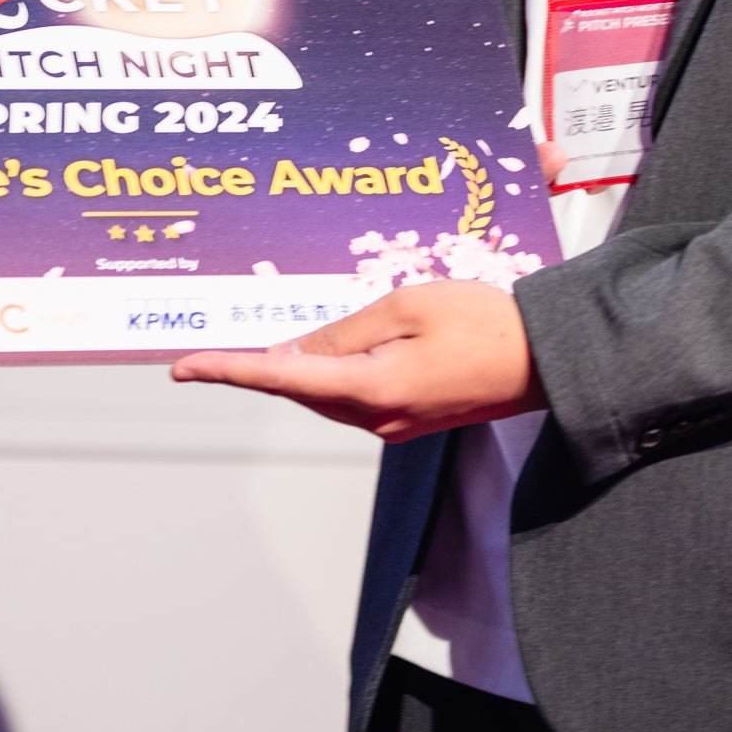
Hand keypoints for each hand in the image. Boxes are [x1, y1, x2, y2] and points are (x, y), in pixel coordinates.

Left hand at [169, 282, 540, 440]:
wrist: (545, 359)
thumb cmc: (485, 324)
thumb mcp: (407, 307)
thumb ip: (346, 332)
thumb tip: (299, 354)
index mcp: (373, 388)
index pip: (283, 377)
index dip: (230, 370)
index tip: (186, 366)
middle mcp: (378, 417)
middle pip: (302, 388)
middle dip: (264, 364)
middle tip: (221, 344)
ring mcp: (395, 424)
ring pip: (327, 393)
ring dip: (303, 367)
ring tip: (278, 338)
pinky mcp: (410, 419)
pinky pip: (355, 396)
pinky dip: (334, 374)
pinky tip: (334, 349)